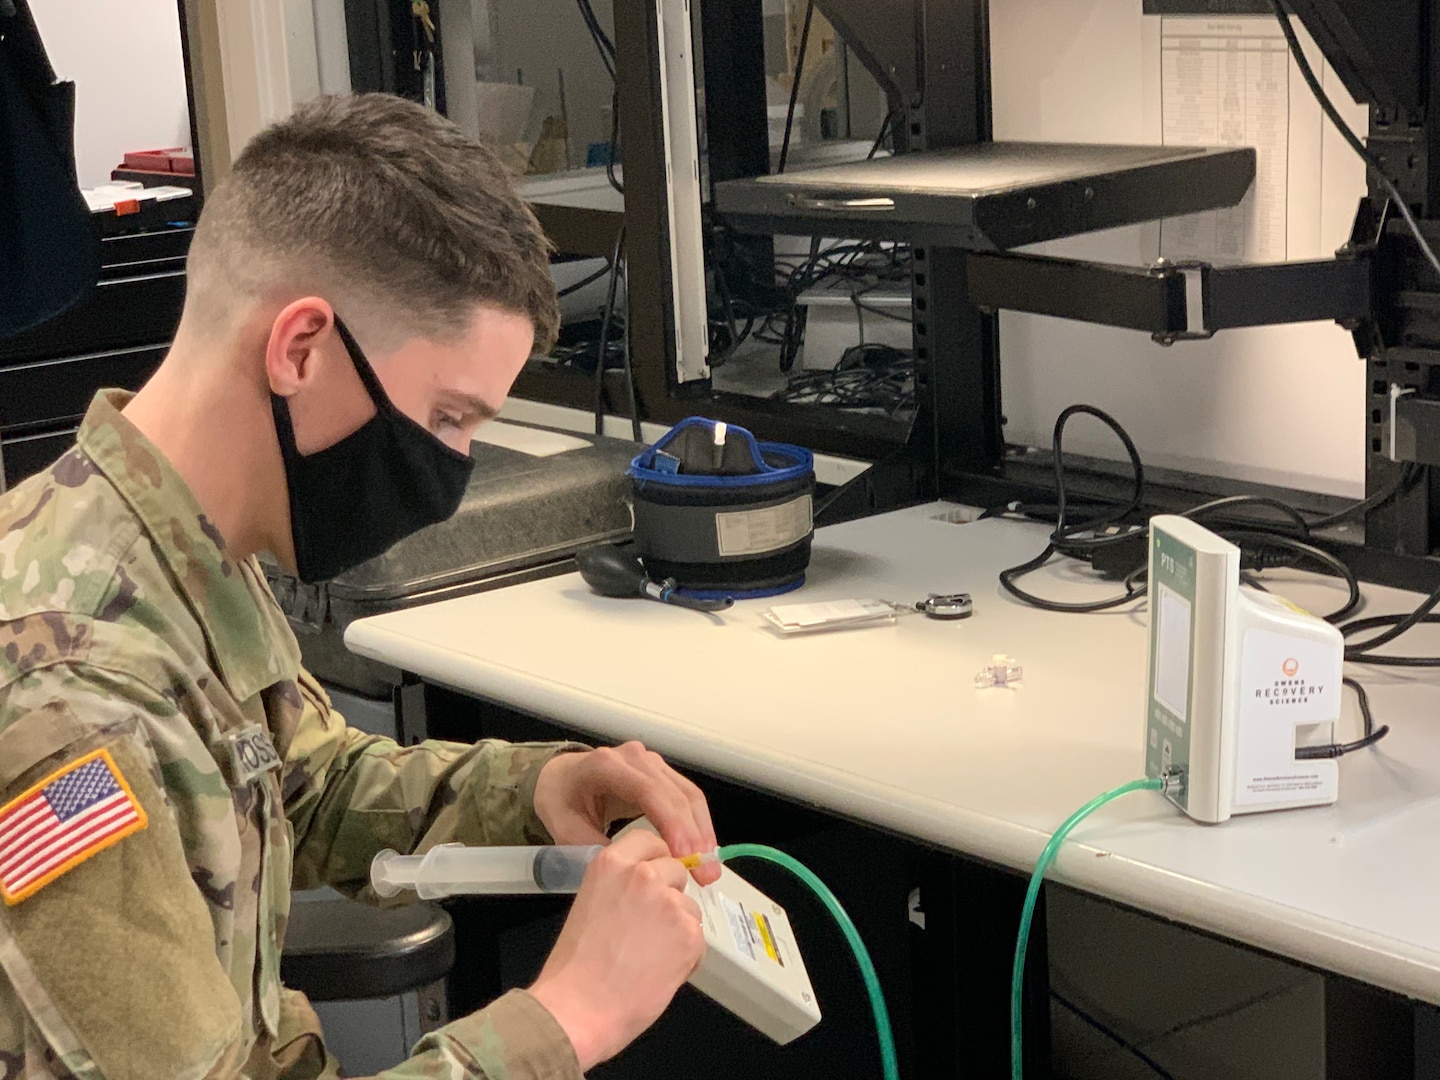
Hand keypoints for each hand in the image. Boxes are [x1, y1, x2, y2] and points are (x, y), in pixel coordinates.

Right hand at [529, 831, 705, 1068]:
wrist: (579, 1009)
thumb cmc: (576, 967)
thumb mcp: (591, 903)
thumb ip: (621, 887)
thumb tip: (649, 890)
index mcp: (611, 863)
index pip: (650, 840)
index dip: (656, 860)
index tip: (654, 877)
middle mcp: (644, 874)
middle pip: (676, 871)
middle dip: (669, 896)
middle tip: (647, 930)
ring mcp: (670, 903)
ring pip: (689, 908)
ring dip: (679, 929)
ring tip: (649, 958)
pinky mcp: (690, 934)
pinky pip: (699, 941)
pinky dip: (687, 958)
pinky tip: (659, 973)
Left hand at [534, 742, 719, 884]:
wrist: (561, 778)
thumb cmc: (562, 802)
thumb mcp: (565, 830)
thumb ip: (595, 849)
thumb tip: (632, 868)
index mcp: (607, 766)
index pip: (648, 791)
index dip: (670, 822)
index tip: (684, 856)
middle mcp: (635, 758)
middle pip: (675, 794)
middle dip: (694, 835)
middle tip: (705, 873)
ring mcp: (652, 763)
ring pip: (689, 794)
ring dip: (703, 832)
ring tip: (709, 868)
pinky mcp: (662, 773)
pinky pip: (687, 796)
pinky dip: (698, 824)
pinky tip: (703, 850)